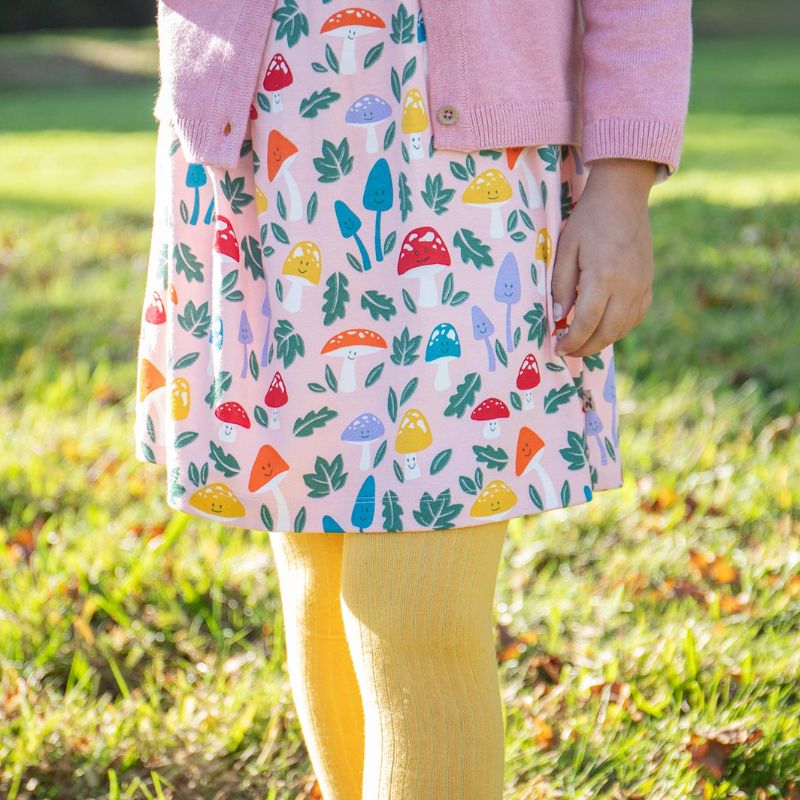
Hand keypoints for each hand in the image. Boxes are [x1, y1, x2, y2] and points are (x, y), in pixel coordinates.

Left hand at [551, 158, 656, 357]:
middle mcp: (626, 286)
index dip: (571, 341)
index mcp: (603, 277)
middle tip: (568, 351)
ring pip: (623, 328)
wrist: (622, 197)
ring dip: (602, 341)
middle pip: (607, 332)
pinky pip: (636, 316)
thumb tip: (559, 318)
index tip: (558, 349)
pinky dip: (619, 328)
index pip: (586, 323)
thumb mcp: (565, 249)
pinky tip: (604, 327)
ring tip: (582, 342)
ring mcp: (641, 286)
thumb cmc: (588, 220)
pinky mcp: (648, 283)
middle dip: (585, 348)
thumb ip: (561, 286)